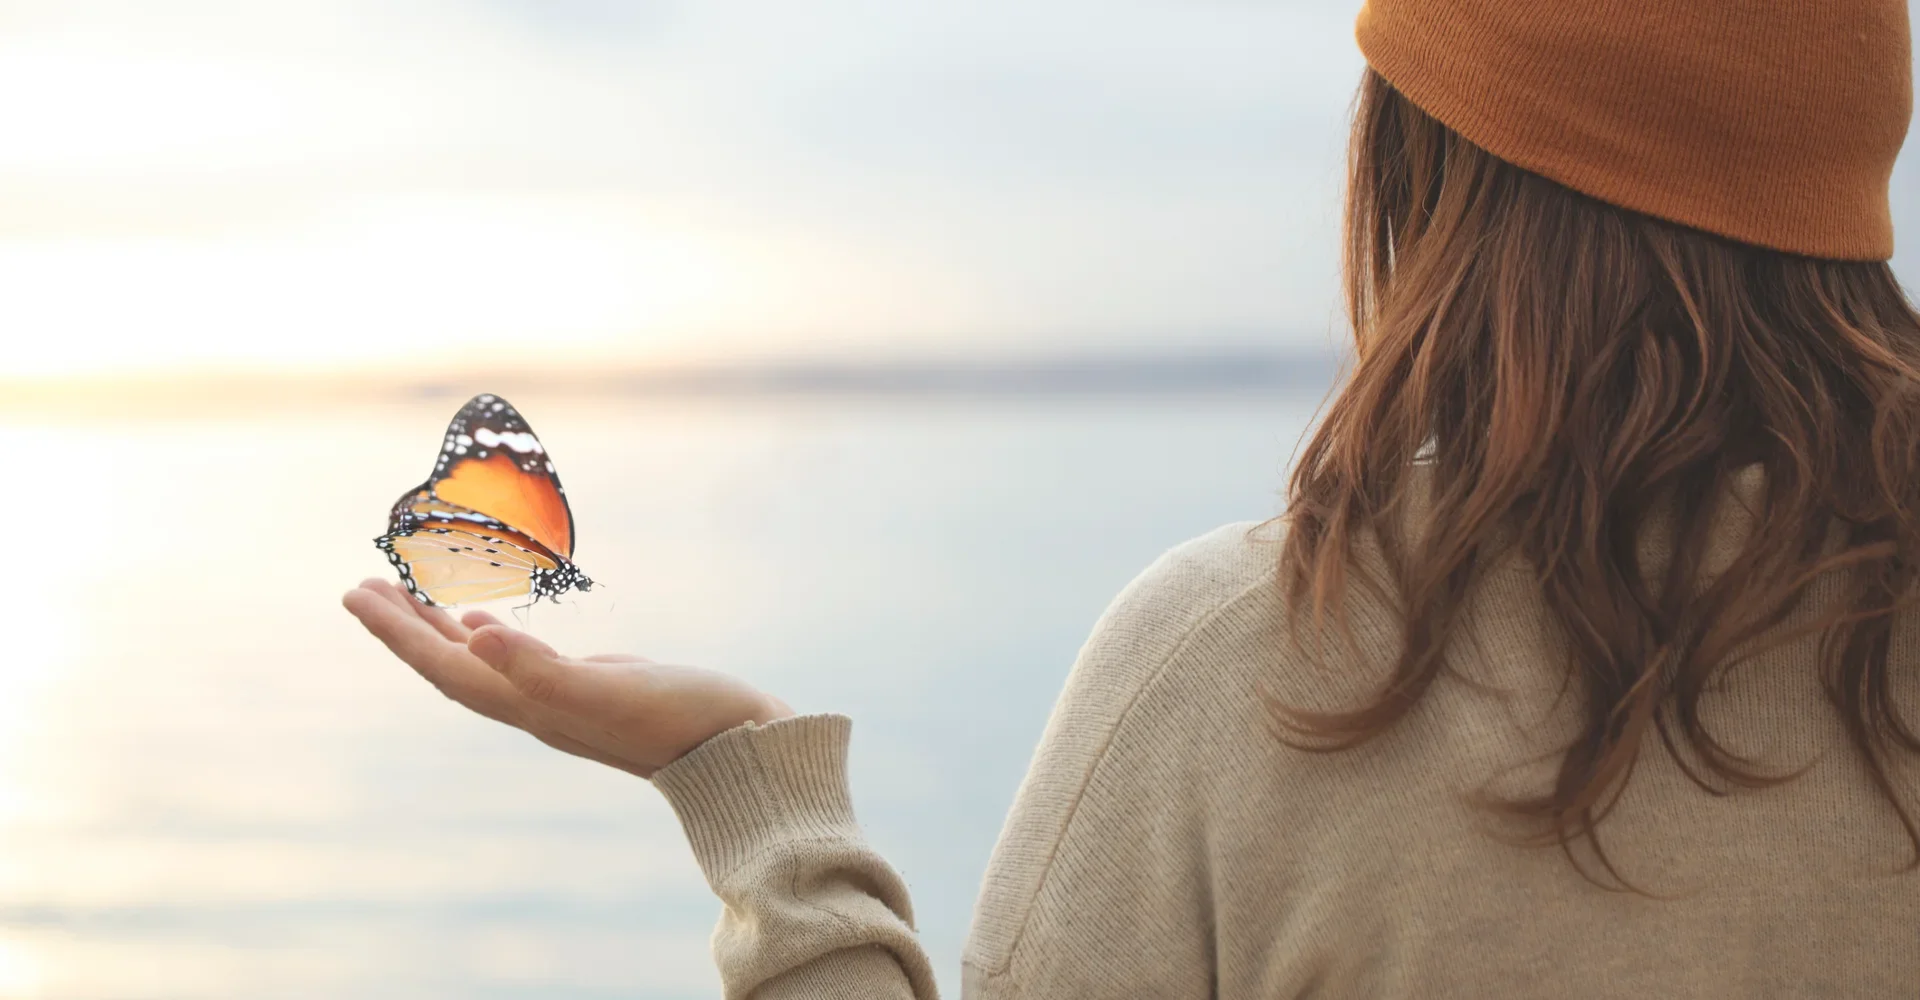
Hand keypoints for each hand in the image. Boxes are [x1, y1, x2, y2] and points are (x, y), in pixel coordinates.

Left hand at [341, 579, 795, 778]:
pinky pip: (520, 658)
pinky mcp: (594, 685)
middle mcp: (538, 705)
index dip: (397, 632)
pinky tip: (484, 626)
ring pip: (483, 661)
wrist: (743, 749)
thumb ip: (542, 668)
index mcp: (533, 705)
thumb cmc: (685, 719)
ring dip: (439, 630)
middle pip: (452, 665)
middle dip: (404, 627)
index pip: (447, 666)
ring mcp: (564, 698)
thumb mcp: (612, 689)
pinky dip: (492, 637)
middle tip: (362, 586)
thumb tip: (473, 635)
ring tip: (406, 596)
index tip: (355, 592)